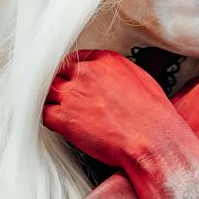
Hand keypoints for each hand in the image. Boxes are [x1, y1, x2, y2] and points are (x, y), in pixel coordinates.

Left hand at [42, 50, 189, 171]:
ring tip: (60, 110)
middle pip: (59, 73)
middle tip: (65, 96)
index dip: (74, 72)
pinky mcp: (65, 118)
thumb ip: (119, 75)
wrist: (151, 139)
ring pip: (48, 92)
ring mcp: (73, 95)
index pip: (77, 59)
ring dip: (53, 101)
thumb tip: (114, 81)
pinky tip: (59, 125)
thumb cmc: (153, 116)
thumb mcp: (142, 81)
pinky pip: (45, 115)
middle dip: (61, 84)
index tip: (74, 81)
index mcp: (106, 61)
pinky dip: (49, 120)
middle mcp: (86, 73)